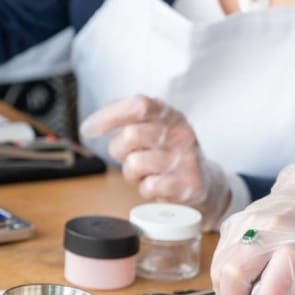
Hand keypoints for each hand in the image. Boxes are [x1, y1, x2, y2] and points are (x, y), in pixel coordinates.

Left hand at [80, 95, 230, 229]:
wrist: (206, 184)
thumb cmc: (168, 154)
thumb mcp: (154, 128)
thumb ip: (127, 118)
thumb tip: (93, 123)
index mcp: (169, 114)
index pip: (139, 105)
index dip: (110, 115)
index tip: (88, 129)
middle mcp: (180, 132)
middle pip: (131, 135)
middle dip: (118, 150)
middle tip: (126, 157)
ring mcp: (186, 158)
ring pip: (135, 163)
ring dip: (131, 173)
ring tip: (145, 173)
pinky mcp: (187, 185)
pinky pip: (148, 186)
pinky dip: (145, 189)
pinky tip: (157, 185)